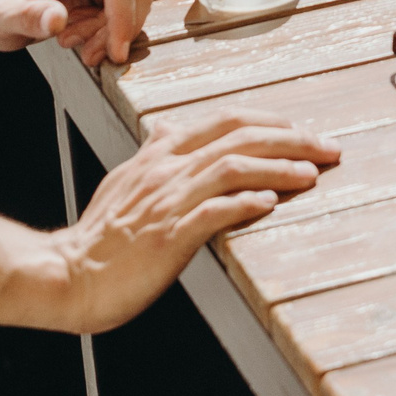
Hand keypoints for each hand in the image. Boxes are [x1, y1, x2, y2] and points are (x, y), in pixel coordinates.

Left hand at [0, 0, 155, 66]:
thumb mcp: (1, 17)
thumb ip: (27, 18)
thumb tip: (56, 19)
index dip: (122, 17)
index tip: (116, 51)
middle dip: (118, 27)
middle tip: (90, 52)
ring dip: (113, 29)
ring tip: (78, 42)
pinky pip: (129, 2)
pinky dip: (112, 26)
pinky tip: (83, 32)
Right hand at [56, 109, 340, 331]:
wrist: (67, 276)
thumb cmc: (100, 237)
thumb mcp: (123, 181)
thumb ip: (150, 155)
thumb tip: (165, 130)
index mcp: (159, 154)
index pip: (225, 119)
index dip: (270, 121)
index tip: (302, 131)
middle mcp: (167, 169)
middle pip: (239, 136)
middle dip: (292, 139)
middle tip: (328, 148)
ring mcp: (168, 201)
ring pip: (233, 167)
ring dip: (280, 169)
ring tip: (312, 174)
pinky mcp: (168, 236)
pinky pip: (214, 211)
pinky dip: (247, 203)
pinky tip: (272, 204)